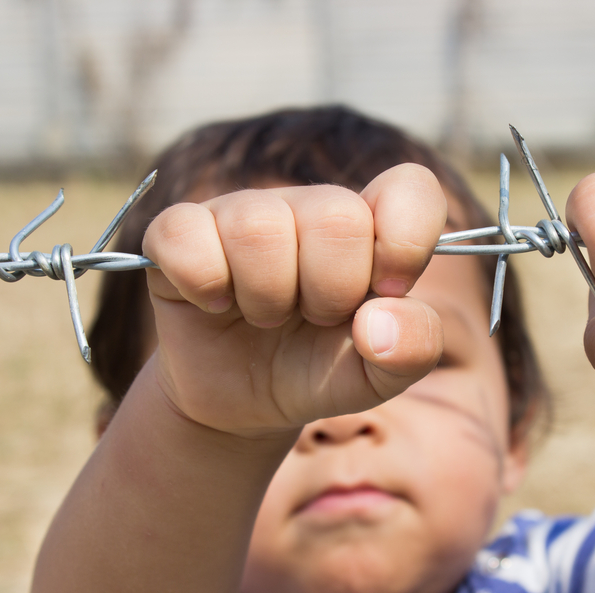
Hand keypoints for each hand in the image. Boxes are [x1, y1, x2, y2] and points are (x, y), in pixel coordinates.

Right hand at [141, 164, 445, 436]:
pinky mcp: (180, 231)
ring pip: (259, 227)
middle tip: (314, 315)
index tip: (389, 290)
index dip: (406, 240)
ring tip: (267, 316)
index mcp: (370, 227)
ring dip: (267, 297)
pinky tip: (215, 304)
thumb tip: (377, 324)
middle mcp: (308, 205)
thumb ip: (413, 349)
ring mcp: (241, 211)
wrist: (245, 403)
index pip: (411, 186)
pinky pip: (185, 234)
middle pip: (335, 216)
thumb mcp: (379, 376)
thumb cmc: (318, 371)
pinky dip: (203, 285)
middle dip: (330, 290)